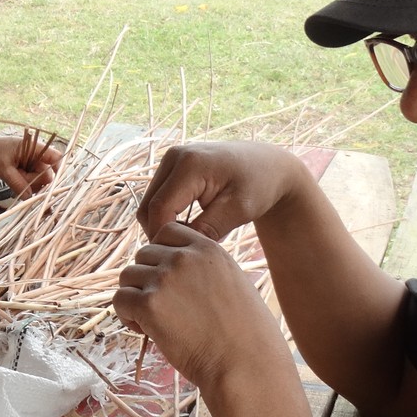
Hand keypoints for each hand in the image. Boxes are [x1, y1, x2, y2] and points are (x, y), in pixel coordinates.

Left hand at [0, 132, 61, 198]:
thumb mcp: (3, 169)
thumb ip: (18, 182)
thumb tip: (29, 197)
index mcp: (34, 148)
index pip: (55, 157)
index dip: (57, 170)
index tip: (46, 183)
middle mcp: (36, 156)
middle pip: (46, 173)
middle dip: (35, 181)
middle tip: (19, 179)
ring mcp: (31, 163)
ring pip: (38, 180)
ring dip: (28, 184)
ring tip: (13, 178)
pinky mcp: (25, 169)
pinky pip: (30, 181)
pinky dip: (24, 185)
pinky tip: (14, 181)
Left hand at [114, 221, 284, 391]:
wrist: (246, 365)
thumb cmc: (246, 334)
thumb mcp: (233, 283)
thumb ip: (204, 269)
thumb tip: (171, 268)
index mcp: (208, 248)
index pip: (167, 232)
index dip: (161, 255)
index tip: (168, 280)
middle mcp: (184, 258)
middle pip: (143, 255)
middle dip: (147, 278)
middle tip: (163, 307)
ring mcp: (165, 279)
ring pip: (128, 276)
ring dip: (135, 297)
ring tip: (153, 321)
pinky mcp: (149, 305)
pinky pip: (120, 300)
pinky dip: (126, 316)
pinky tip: (145, 331)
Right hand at [136, 141, 303, 240]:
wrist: (268, 165)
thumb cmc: (259, 186)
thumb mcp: (238, 210)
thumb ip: (208, 229)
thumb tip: (178, 250)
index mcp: (190, 164)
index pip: (159, 209)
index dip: (163, 237)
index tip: (179, 259)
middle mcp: (174, 156)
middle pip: (148, 207)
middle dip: (160, 234)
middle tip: (183, 254)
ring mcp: (170, 159)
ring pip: (149, 204)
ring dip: (162, 225)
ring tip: (190, 240)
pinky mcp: (171, 167)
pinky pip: (157, 198)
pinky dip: (167, 216)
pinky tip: (189, 227)